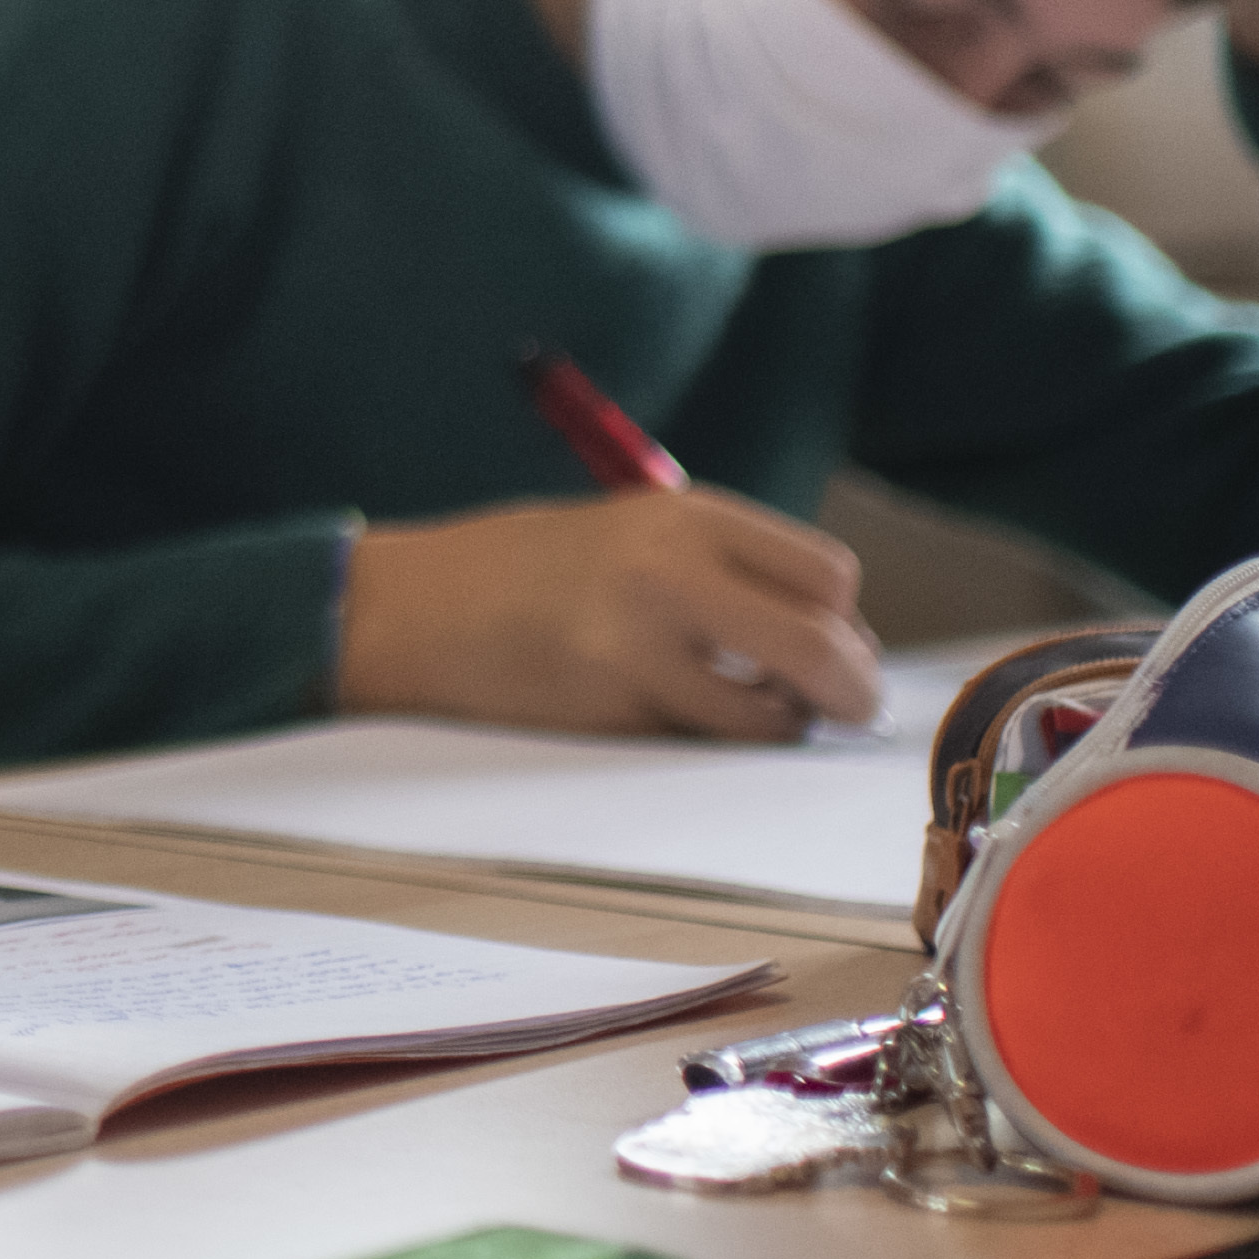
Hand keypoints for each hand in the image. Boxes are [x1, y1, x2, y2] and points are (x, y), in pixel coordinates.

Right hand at [335, 489, 881, 739]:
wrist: (408, 609)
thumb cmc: (518, 569)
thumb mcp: (628, 532)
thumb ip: (718, 568)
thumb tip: (824, 634)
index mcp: (683, 516)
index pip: (827, 576)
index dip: (843, 620)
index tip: (830, 643)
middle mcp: (672, 572)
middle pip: (826, 645)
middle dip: (850, 690)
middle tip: (845, 709)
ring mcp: (640, 646)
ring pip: (773, 714)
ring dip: (779, 726)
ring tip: (745, 715)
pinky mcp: (611, 709)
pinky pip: (704, 743)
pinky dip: (714, 742)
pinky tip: (681, 723)